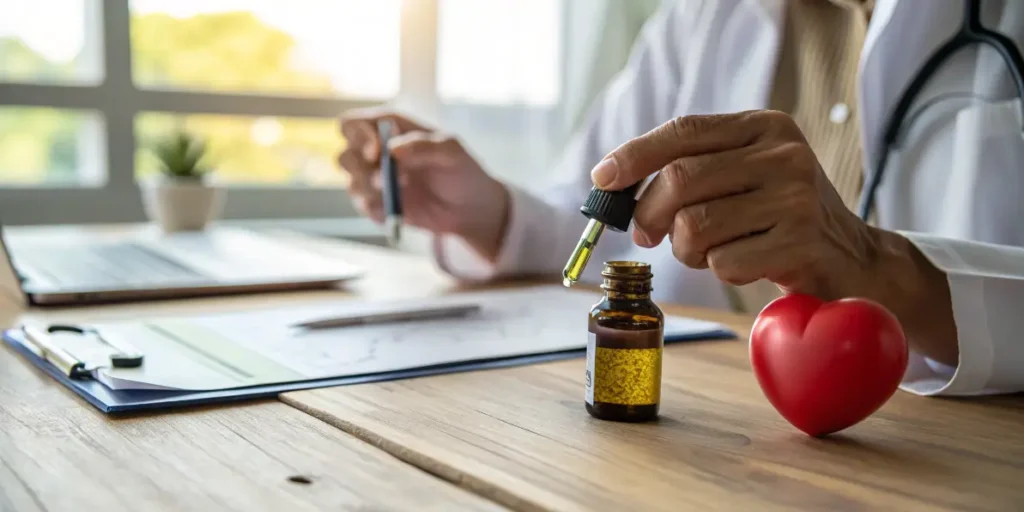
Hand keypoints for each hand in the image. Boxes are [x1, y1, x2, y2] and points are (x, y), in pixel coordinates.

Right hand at [337, 109, 509, 260]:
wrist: (471, 209)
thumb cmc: (463, 171)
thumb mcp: (452, 151)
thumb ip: (424, 145)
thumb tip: (393, 149)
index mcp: (391, 128)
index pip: (353, 124)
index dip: (359, 136)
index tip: (379, 152)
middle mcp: (377, 152)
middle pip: (344, 155)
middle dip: (361, 169)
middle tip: (389, 178)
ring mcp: (376, 180)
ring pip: (351, 183)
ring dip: (372, 190)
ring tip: (402, 191)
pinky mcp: (380, 204)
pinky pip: (364, 207)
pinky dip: (378, 209)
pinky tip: (399, 208)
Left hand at [590, 110, 958, 363]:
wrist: (852, 260)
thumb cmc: (778, 219)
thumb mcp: (742, 177)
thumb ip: (690, 171)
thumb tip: (612, 184)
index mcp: (764, 127)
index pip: (685, 129)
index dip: (635, 154)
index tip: (602, 178)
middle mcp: (784, 153)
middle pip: (681, 179)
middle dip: (648, 214)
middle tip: (645, 235)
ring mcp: (797, 197)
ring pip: (695, 225)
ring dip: (686, 250)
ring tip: (709, 251)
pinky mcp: (802, 243)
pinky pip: (723, 262)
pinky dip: (721, 271)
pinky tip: (747, 264)